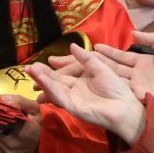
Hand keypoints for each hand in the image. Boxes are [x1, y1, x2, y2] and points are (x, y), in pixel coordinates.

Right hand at [28, 44, 143, 144]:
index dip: (51, 68)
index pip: (62, 73)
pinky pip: (60, 97)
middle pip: (54, 81)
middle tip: (27, 68)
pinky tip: (42, 80)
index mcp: (80, 80)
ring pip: (54, 88)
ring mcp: (72, 99)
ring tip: (31, 71)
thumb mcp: (101, 68)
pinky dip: (50, 88)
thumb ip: (86, 58)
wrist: (126, 106)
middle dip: (41, 74)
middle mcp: (74, 90)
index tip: (41, 61)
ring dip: (42, 80)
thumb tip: (72, 45)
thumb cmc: (117, 88)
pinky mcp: (73, 107)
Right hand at [92, 31, 153, 110]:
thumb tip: (133, 33)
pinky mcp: (140, 97)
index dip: (108, 52)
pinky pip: (123, 92)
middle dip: (98, 63)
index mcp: (143, 62)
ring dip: (100, 75)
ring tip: (84, 70)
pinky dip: (110, 89)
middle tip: (82, 59)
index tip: (94, 47)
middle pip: (113, 68)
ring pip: (114, 79)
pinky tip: (98, 86)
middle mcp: (136, 74)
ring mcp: (137, 86)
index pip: (121, 56)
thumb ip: (153, 40)